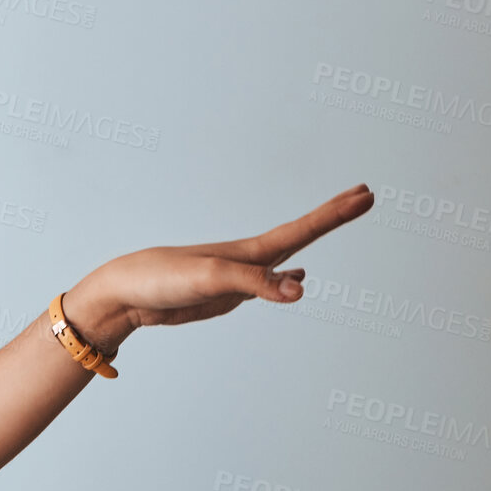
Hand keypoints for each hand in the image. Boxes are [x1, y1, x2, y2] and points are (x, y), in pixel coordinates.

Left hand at [69, 183, 375, 350]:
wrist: (124, 294)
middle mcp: (247, 260)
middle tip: (365, 195)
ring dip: (313, 241)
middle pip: (300, 235)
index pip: (302, 229)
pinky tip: (297, 281)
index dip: (335, 214)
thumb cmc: (160, 278)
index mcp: (247, 253)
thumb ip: (255, 283)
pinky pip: (268, 285)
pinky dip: (287, 281)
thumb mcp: (209, 279)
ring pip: (286, 257)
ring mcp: (237, 277)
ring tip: (338, 221)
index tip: (366, 194)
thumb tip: (301, 290)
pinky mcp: (225, 296)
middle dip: (333, 216)